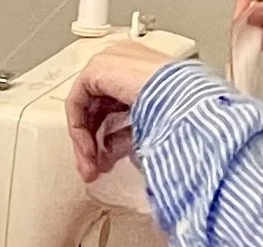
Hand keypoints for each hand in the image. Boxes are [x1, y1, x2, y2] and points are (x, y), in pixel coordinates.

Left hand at [68, 41, 178, 179]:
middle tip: (93, 170)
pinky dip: (79, 129)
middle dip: (93, 144)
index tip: (105, 165)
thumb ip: (124, 138)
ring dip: (86, 142)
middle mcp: (127, 61)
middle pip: (97, 108)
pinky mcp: (97, 67)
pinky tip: (88, 151)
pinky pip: (77, 102)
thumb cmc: (184, 113)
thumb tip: (108, 153)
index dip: (106, 139)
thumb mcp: (149, 129)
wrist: (185, 102)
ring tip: (91, 167)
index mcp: (145, 71)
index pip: (115, 106)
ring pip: (85, 108)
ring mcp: (111, 60)